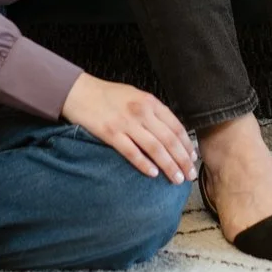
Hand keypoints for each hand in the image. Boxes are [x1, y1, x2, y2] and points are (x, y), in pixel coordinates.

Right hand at [61, 73, 194, 182]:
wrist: (79, 92)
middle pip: (169, 140)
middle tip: (190, 175)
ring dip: (169, 166)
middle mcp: (141, 112)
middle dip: (182, 160)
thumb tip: (169, 130)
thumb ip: (152, 111)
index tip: (192, 158)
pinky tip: (153, 174)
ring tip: (177, 179)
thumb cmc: (108, 95)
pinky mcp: (111, 134)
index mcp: (149, 101)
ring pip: (155, 148)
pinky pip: (132, 152)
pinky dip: (144, 164)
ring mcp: (126, 123)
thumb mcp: (135, 95)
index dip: (187, 144)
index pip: (176, 126)